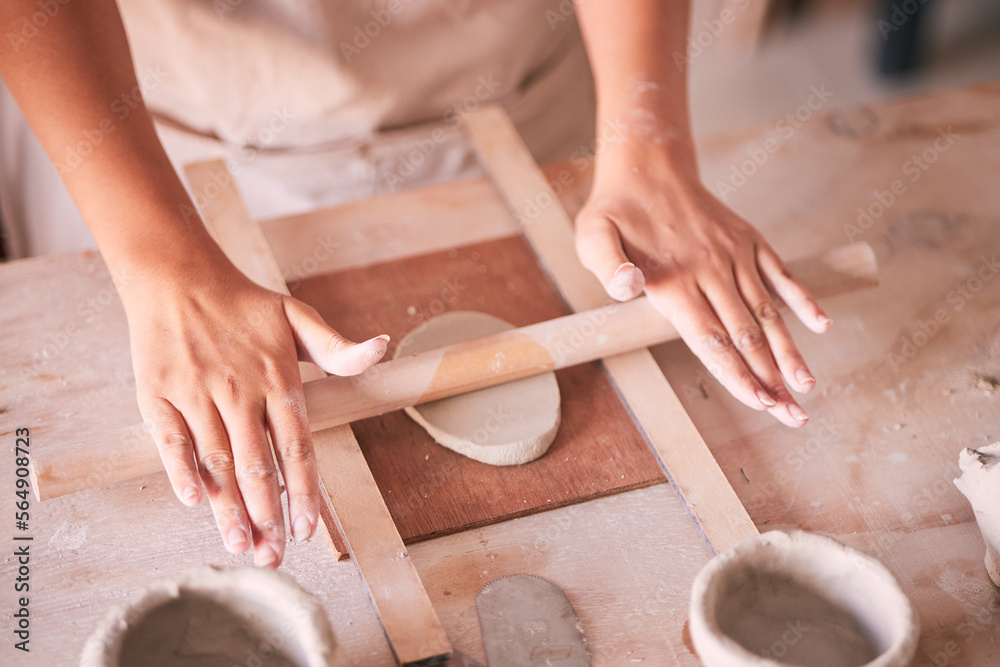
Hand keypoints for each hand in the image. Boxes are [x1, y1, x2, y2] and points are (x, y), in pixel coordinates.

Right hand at [122, 258, 386, 566]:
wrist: (177, 277)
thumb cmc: (243, 304)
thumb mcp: (298, 317)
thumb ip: (338, 348)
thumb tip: (383, 348)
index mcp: (277, 378)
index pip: (297, 446)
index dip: (305, 490)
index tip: (309, 528)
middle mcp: (239, 390)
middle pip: (258, 464)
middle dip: (269, 516)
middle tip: (274, 556)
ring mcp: (197, 393)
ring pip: (218, 461)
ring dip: (229, 509)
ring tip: (241, 546)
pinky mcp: (159, 395)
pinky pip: (172, 441)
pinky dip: (182, 472)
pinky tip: (195, 502)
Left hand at [575, 152, 829, 426]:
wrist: (648, 165)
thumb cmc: (616, 212)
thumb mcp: (593, 237)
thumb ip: (607, 267)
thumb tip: (627, 288)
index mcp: (674, 280)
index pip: (711, 338)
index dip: (736, 374)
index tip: (760, 403)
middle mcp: (710, 270)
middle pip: (746, 335)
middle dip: (771, 379)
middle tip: (794, 417)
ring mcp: (734, 255)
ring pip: (767, 311)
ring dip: (789, 351)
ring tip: (807, 387)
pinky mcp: (749, 241)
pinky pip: (781, 274)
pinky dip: (802, 299)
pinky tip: (821, 325)